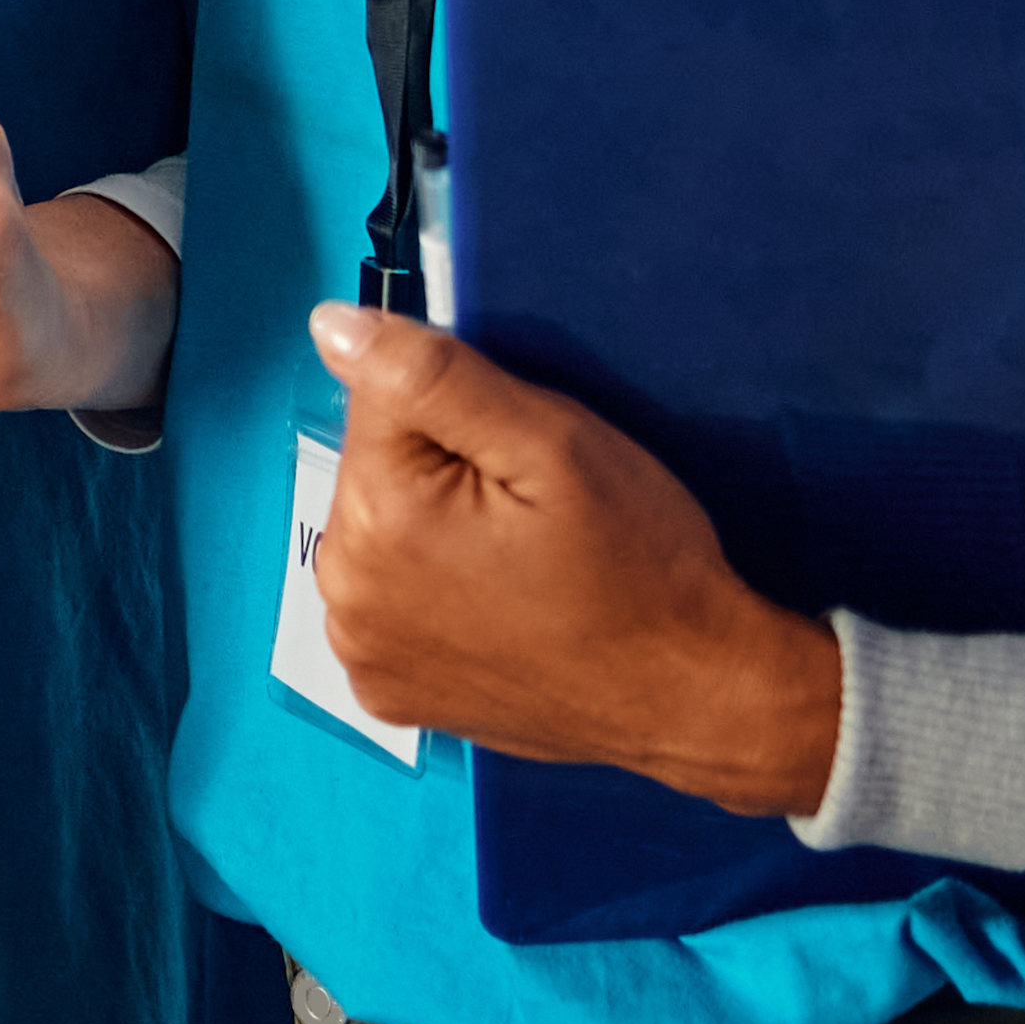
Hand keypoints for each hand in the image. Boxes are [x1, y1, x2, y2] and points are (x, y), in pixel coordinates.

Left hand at [302, 300, 840, 811]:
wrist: (690, 695)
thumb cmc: (639, 571)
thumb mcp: (553, 443)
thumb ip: (432, 374)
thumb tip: (334, 328)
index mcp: (376, 517)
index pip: (378, 397)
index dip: (460, 409)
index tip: (520, 457)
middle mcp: (346, 593)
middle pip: (375, 470)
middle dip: (443, 471)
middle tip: (532, 515)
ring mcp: (363, 651)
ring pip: (382, 536)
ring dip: (434, 533)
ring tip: (521, 566)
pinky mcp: (388, 691)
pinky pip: (392, 604)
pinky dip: (434, 595)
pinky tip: (501, 608)